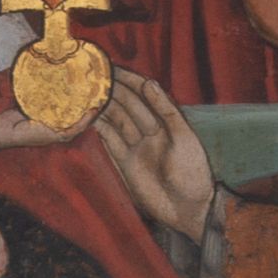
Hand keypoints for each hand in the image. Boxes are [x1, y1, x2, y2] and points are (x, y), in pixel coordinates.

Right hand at [95, 64, 213, 247]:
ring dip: (102, 107)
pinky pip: (109, 141)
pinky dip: (99, 129)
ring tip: (85, 93)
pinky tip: (88, 117)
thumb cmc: (193, 172)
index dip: (129, 80)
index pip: (144, 94)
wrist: (188, 209)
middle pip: (126, 105)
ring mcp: (136, 146)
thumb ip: (166, 110)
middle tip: (91, 77)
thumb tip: (149, 82)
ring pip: (115, 120)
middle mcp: (149, 130)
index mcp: (166, 121)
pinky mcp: (124, 163)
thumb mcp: (183, 138)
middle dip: (111, 91)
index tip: (112, 68)